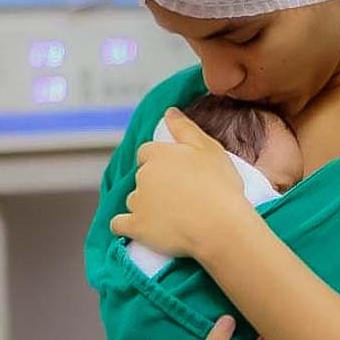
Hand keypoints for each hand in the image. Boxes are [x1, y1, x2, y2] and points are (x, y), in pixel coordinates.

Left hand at [110, 107, 251, 258]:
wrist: (220, 225)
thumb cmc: (219, 185)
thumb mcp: (209, 148)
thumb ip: (184, 127)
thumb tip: (169, 111)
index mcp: (158, 154)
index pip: (146, 153)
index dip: (160, 162)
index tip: (176, 173)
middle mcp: (143, 175)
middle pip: (141, 177)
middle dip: (154, 184)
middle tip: (180, 196)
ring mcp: (137, 202)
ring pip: (134, 200)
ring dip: (145, 206)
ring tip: (171, 216)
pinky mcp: (135, 226)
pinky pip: (119, 224)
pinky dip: (126, 226)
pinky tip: (141, 228)